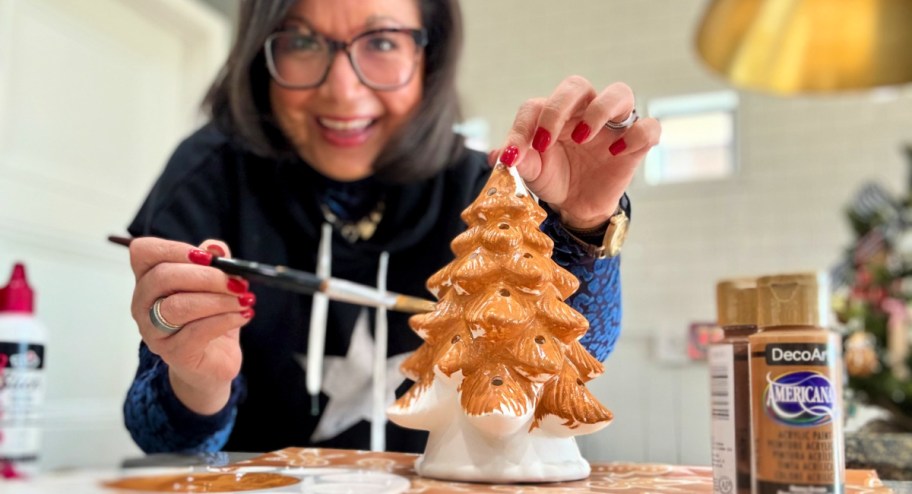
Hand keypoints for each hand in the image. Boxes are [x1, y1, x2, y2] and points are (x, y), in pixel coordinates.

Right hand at [129, 237, 254, 413]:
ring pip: (179, 306)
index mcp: (148, 280)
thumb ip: (213, 263)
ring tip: (244, 300)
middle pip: (164, 277)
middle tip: (238, 282)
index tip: (209, 257)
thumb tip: (215, 247)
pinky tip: (244, 315)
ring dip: (218, 300)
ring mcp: (154, 332)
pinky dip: (225, 319)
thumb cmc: (209, 318)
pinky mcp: (174, 354)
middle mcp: (143, 304)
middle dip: (207, 276)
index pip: (144, 252)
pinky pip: (197, 332)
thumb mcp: (215, 286)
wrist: (213, 362)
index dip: (175, 248)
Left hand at [492, 77, 659, 228]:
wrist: (576, 205)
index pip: (536, 105)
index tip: (515, 155)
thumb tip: (498, 155)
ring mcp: (612, 125)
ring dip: (599, 110)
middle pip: (576, 85)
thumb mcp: (532, 172)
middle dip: (558, 107)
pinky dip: (637, 134)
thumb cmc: (554, 177)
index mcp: (554, 113)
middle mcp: (584, 110)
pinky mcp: (636, 144)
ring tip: (581, 138)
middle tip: (545, 140)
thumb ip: (518, 160)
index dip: (523, 128)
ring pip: (619, 93)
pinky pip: (649, 127)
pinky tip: (617, 152)